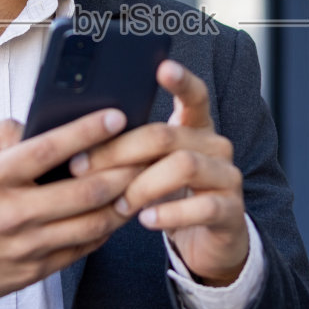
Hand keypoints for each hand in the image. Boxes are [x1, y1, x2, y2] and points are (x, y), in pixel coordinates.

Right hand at [0, 108, 139, 308]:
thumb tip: (36, 123)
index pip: (48, 150)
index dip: (87, 131)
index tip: (115, 116)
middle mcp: (12, 214)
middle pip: (84, 190)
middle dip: (122, 167)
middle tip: (146, 150)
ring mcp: (26, 246)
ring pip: (92, 222)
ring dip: (124, 200)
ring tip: (142, 179)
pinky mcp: (35, 269)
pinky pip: (83, 248)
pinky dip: (106, 227)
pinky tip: (117, 209)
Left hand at [72, 61, 248, 286]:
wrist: (206, 241)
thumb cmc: (169, 197)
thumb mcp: (149, 169)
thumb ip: (129, 149)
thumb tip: (78, 139)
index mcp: (196, 128)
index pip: (194, 95)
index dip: (181, 80)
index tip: (162, 67)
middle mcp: (216, 146)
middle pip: (167, 134)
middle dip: (119, 151)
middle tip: (83, 167)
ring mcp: (227, 177)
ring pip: (184, 165)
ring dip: (142, 185)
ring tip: (120, 204)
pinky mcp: (231, 210)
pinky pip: (200, 207)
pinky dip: (168, 214)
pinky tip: (146, 221)